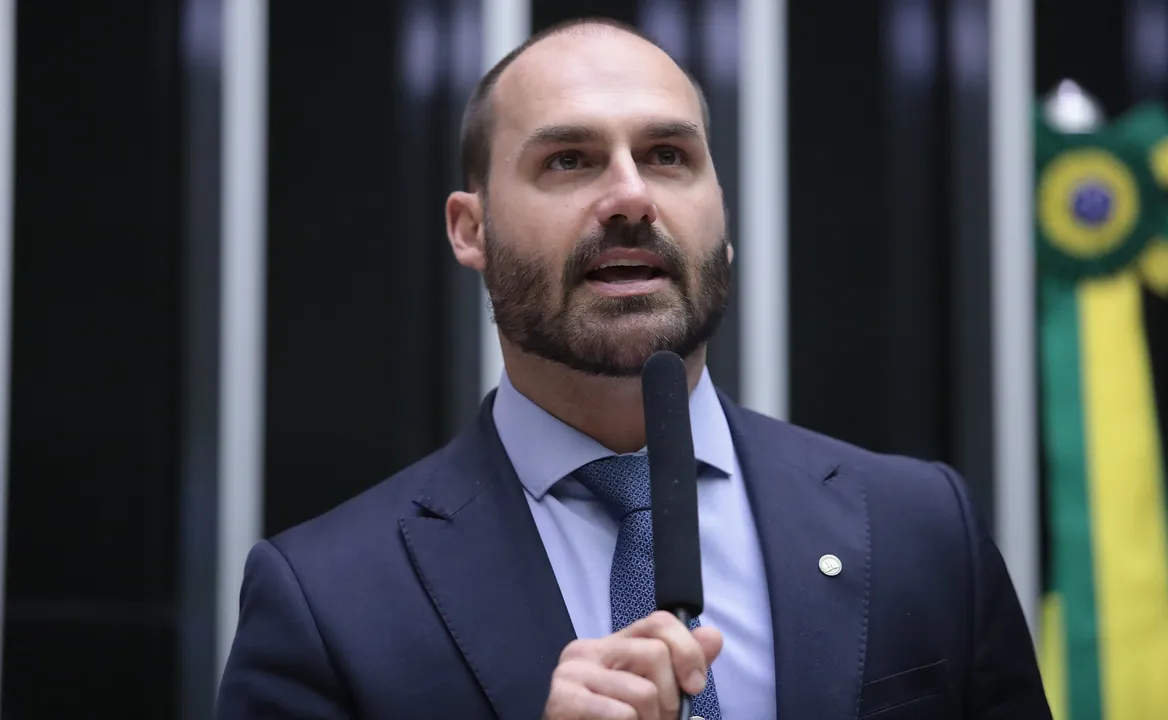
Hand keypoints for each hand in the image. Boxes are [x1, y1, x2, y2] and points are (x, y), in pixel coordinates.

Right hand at [542, 610, 722, 719]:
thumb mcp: (657, 692)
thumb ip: (682, 665)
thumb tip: (713, 636)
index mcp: (612, 644)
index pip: (659, 622)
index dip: (687, 652)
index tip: (695, 687)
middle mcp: (588, 649)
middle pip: (654, 653)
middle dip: (669, 697)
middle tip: (657, 718)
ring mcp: (572, 673)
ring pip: (643, 691)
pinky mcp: (563, 699)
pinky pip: (622, 713)